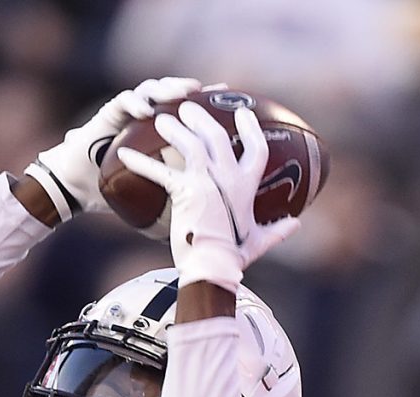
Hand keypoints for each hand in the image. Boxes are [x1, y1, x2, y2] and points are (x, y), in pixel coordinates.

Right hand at [23, 77, 200, 221]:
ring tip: (182, 93)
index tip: (229, 99)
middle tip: (206, 90)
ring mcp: (126, 113)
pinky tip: (146, 110)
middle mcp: (144, 116)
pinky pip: (123, 102)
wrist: (78, 188)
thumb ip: (177, 199)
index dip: (208, 102)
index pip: (188, 110)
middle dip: (189, 88)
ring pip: (151, 90)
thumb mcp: (154, 195)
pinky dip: (135, 103)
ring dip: (167, 89)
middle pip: (171, 92)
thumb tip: (206, 224)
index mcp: (160, 130)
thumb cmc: (116, 191)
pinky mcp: (107, 114)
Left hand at [115, 102, 299, 289]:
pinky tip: (123, 153)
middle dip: (202, 116)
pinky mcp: (184, 192)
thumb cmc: (233, 257)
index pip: (256, 148)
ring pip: (190, 143)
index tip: (243, 112)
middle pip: (216, 135)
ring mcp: (206, 182)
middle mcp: (228, 177)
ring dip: (174, 128)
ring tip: (161, 118)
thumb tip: (296, 225)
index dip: (250, 127)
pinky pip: (159, 171)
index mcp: (247, 186)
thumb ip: (278, 230)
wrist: (212, 268)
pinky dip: (140, 161)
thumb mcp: (259, 242)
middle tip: (188, 104)